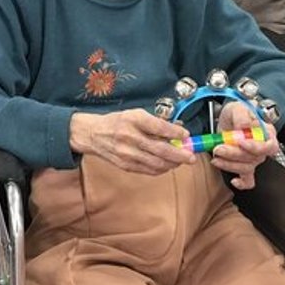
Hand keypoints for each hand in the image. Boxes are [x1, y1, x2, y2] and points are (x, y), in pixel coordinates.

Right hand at [69, 109, 195, 175]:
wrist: (93, 134)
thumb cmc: (116, 122)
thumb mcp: (135, 114)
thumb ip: (156, 123)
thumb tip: (178, 131)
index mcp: (133, 120)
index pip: (159, 127)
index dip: (176, 132)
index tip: (186, 135)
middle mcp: (129, 137)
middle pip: (160, 150)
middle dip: (180, 155)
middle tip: (191, 156)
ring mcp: (127, 153)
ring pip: (157, 163)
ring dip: (172, 163)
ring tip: (180, 161)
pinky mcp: (126, 165)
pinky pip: (149, 170)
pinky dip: (161, 168)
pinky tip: (167, 164)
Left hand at [210, 102, 278, 189]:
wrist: (228, 118)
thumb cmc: (237, 112)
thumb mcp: (238, 107)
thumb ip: (242, 115)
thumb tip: (244, 126)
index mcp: (267, 133)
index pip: (268, 146)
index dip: (255, 146)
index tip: (240, 142)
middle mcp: (262, 148)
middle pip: (254, 158)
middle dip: (234, 154)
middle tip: (219, 148)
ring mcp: (254, 158)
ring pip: (247, 168)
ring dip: (230, 165)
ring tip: (216, 157)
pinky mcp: (244, 165)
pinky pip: (248, 180)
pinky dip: (242, 183)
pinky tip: (234, 181)